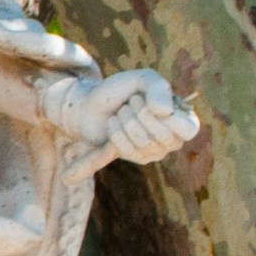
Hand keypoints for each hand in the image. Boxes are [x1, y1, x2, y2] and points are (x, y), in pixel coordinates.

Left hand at [51, 68, 195, 163]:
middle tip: (129, 104)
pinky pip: (108, 159)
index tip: (149, 101)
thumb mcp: (144, 79)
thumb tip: (164, 112)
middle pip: (160, 138)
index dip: (167, 117)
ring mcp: (147, 152)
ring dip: (122, 122)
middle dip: (139, 114)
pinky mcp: (120, 154)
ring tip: (119, 113)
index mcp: (182, 120)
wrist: (93, 98)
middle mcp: (169, 140)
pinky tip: (67, 176)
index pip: (188, 130)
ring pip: (139, 145)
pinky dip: (87, 164)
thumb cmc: (125, 89)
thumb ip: (158, 88)